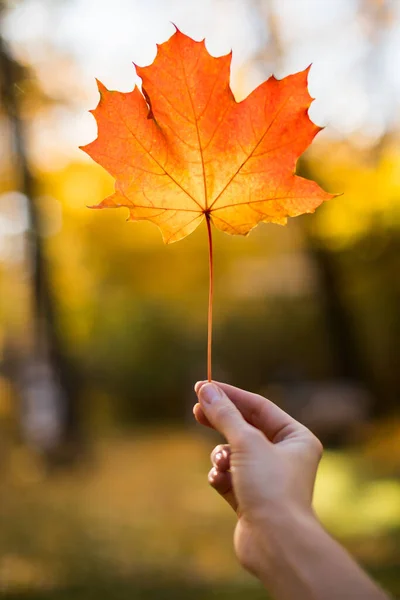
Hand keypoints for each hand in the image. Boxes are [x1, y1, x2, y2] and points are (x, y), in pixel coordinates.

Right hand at [193, 381, 322, 578]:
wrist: (276, 544)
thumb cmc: (270, 487)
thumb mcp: (245, 442)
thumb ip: (224, 415)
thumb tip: (206, 390)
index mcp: (296, 438)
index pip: (259, 407)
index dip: (231, 395)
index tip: (204, 386)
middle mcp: (285, 456)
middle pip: (245, 428)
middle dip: (221, 421)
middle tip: (196, 410)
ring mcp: (267, 478)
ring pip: (233, 453)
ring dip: (222, 456)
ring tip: (223, 464)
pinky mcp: (251, 498)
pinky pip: (228, 476)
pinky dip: (221, 477)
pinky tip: (221, 483)